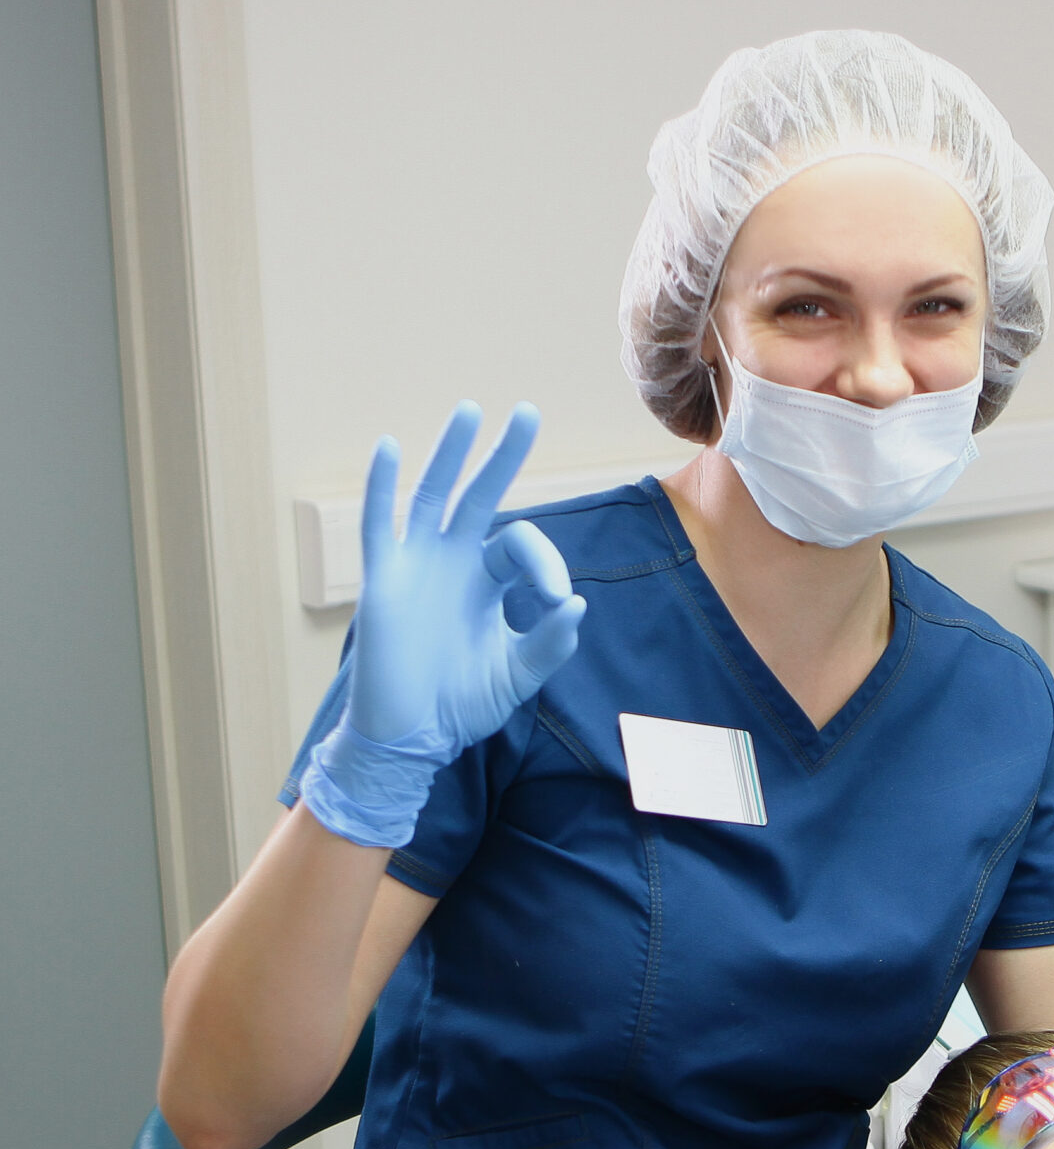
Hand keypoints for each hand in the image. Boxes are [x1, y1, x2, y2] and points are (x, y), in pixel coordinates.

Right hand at [301, 403, 586, 848]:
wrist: (412, 738)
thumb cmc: (461, 705)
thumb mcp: (517, 675)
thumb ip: (549, 643)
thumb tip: (578, 605)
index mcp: (489, 582)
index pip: (523, 546)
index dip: (547, 565)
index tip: (557, 601)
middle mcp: (454, 564)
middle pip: (482, 496)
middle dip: (504, 456)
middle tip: (528, 412)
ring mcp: (418, 567)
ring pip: (434, 497)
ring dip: (450, 454)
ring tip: (470, 411)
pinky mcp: (385, 581)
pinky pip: (380, 526)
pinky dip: (382, 487)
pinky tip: (391, 448)